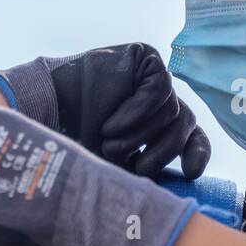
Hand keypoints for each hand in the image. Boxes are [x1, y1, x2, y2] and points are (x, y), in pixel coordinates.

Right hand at [0, 43, 209, 178]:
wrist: (48, 112)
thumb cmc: (80, 139)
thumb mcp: (120, 163)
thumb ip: (149, 168)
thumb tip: (179, 188)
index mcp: (160, 123)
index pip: (193, 136)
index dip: (198, 152)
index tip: (192, 173)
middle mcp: (160, 100)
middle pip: (184, 124)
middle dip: (164, 151)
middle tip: (139, 168)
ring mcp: (153, 77)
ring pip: (172, 109)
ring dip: (140, 134)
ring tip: (110, 140)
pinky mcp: (145, 58)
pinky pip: (159, 88)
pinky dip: (138, 111)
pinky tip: (113, 123)